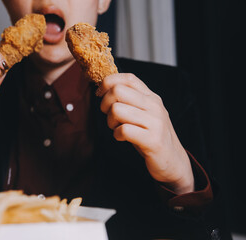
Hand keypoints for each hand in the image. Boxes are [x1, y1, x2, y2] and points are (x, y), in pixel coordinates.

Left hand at [97, 73, 193, 194]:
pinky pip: (124, 130)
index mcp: (151, 97)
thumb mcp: (143, 112)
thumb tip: (104, 87)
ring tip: (116, 127)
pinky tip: (122, 138)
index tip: (101, 94)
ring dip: (110, 121)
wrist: (172, 161)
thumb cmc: (150, 135)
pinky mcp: (152, 140)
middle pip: (118, 91)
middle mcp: (154, 106)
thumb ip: (129, 99)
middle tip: (108, 115)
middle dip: (105, 103)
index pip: (128, 78)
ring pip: (117, 110)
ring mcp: (154, 122)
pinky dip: (117, 134)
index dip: (108, 82)